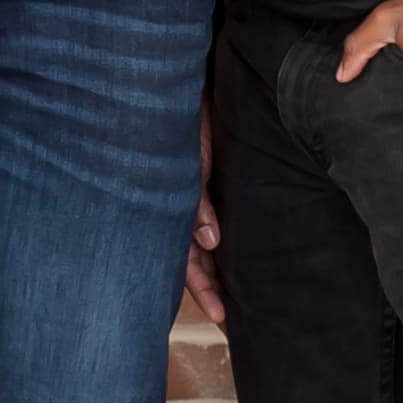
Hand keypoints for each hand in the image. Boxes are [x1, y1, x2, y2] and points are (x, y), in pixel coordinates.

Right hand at [183, 96, 226, 324]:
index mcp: (167, 207)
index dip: (203, 289)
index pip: (183, 260)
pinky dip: (216, 240)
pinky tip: (230, 254)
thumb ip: (197, 202)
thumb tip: (210, 242)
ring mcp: (188, 196)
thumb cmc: (181, 119)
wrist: (180, 82)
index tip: (223, 315)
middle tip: (231, 320)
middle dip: (209, 287)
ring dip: (214, 267)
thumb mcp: (190, 161)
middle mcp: (176, 206)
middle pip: (191, 259)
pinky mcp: (200, 181)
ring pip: (199, 243)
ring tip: (235, 296)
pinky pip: (205, 219)